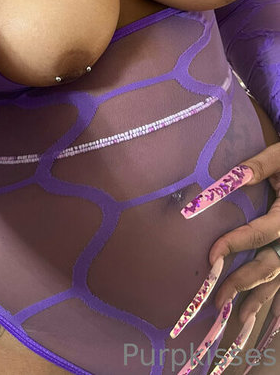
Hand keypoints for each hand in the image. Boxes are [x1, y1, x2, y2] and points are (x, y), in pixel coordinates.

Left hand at [169, 144, 279, 373]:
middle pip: (269, 266)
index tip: (212, 256)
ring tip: (235, 316)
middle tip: (216, 298)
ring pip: (279, 280)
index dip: (235, 245)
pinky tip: (267, 319)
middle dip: (242, 283)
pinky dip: (277, 302)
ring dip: (259, 300)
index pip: (259, 234)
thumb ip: (260, 165)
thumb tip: (232, 176)